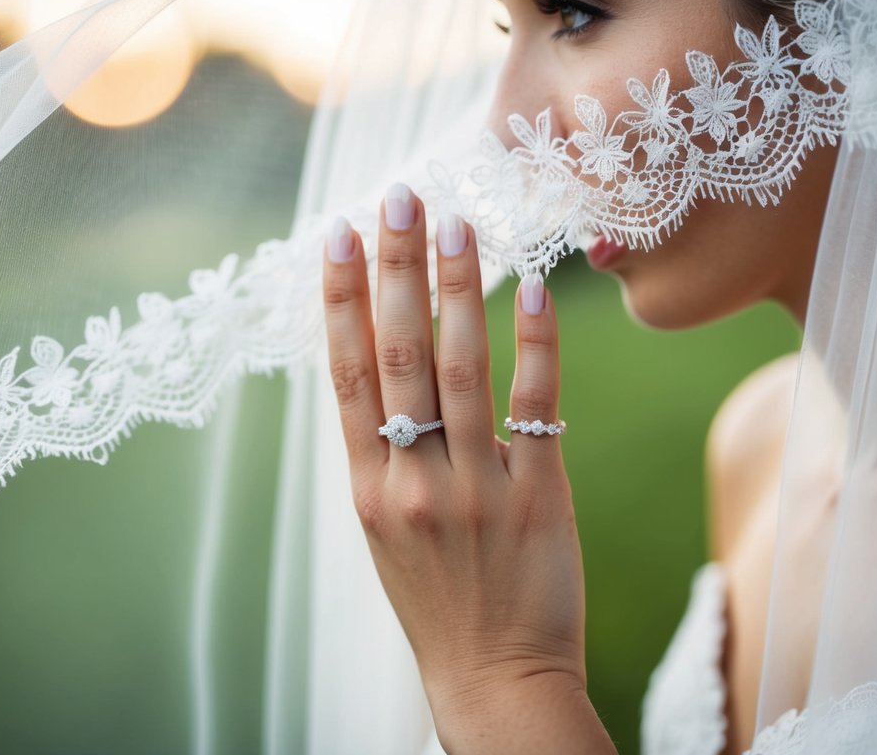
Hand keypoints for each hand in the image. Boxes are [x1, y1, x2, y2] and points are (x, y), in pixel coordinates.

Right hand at [322, 184, 603, 750]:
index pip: (346, 373)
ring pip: (462, 368)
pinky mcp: (539, 496)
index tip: (336, 233)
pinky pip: (536, 404)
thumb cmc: (434, 599)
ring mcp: (477, 487)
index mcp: (366, 488)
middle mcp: (412, 481)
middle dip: (395, 268)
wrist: (495, 680)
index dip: (339, 297)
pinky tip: (532, 288)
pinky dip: (534, 343)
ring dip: (458, 288)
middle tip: (397, 196)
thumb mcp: (385, 529)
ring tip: (457, 220)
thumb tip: (382, 362)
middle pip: (399, 354)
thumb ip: (382, 451)